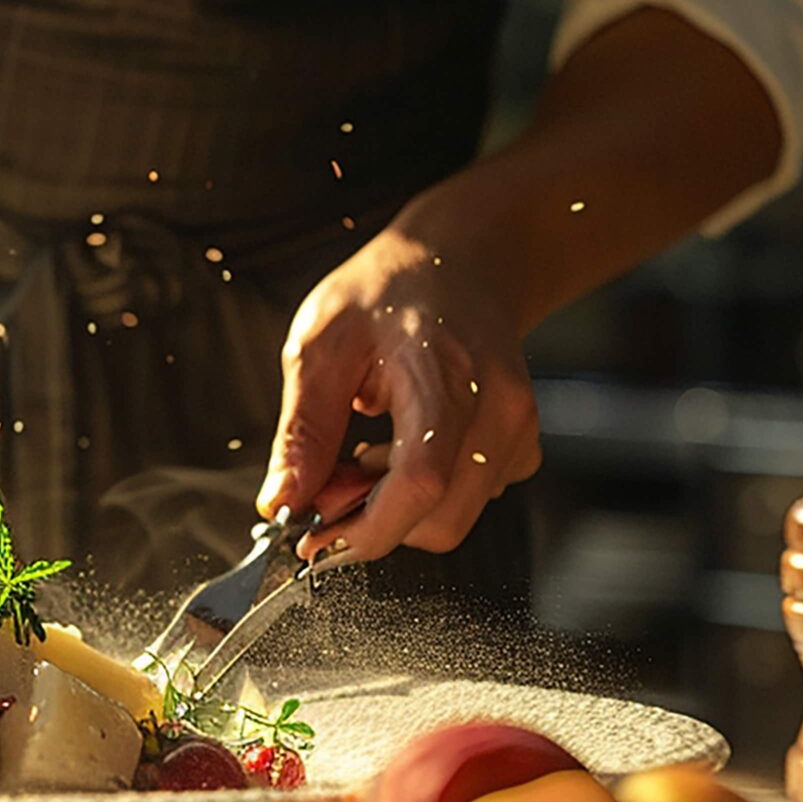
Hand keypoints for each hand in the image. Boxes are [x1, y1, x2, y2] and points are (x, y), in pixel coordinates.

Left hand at [258, 221, 541, 562]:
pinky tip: (401, 450)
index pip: (420, 482)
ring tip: (363, 452)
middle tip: (328, 482)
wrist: (458, 262)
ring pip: (454, 517)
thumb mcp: (321, 345)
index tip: (313, 540)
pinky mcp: (520, 443)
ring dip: (397, 508)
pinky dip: (427, 497)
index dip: (365, 528)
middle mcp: (498, 408)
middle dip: (372, 520)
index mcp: (445, 375)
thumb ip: (303, 430)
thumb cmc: (387, 292)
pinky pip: (471, 499)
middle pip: (441, 517)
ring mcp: (517, 428)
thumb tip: (282, 503)